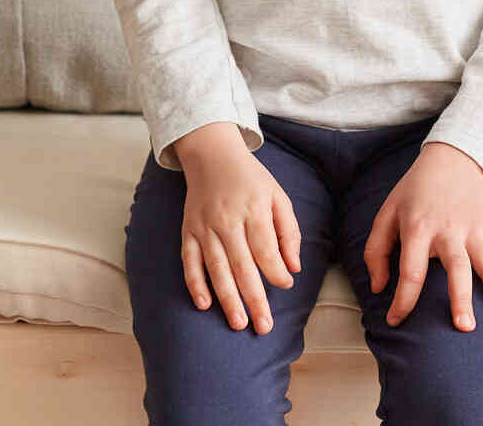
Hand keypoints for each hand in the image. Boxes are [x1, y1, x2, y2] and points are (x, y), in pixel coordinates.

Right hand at [169, 122, 300, 333]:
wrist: (212, 156)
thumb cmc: (251, 180)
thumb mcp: (278, 196)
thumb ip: (289, 231)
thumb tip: (294, 268)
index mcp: (253, 210)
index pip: (265, 249)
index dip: (276, 271)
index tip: (286, 287)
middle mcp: (227, 221)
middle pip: (242, 266)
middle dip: (254, 299)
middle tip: (264, 326)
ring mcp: (204, 228)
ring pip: (217, 269)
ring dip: (227, 299)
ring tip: (239, 323)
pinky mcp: (188, 232)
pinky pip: (189, 262)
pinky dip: (195, 284)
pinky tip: (204, 305)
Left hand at [365, 142, 482, 332]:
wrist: (450, 159)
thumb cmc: (413, 193)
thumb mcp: (385, 214)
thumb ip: (376, 252)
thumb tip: (379, 288)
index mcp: (419, 228)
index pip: (411, 270)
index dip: (403, 299)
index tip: (394, 321)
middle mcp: (449, 230)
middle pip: (458, 267)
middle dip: (461, 297)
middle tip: (464, 327)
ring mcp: (475, 229)